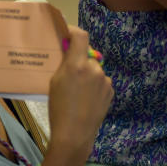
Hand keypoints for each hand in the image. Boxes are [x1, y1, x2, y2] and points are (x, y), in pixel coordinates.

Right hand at [47, 27, 113, 160]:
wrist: (75, 134)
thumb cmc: (58, 108)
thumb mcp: (54, 82)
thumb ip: (64, 63)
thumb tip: (69, 49)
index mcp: (78, 65)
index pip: (81, 36)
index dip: (73, 31)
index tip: (66, 34)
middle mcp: (95, 69)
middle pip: (87, 55)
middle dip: (78, 59)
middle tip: (67, 70)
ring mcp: (105, 80)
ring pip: (94, 70)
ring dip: (86, 74)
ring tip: (76, 91)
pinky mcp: (111, 91)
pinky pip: (100, 82)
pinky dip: (93, 85)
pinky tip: (85, 99)